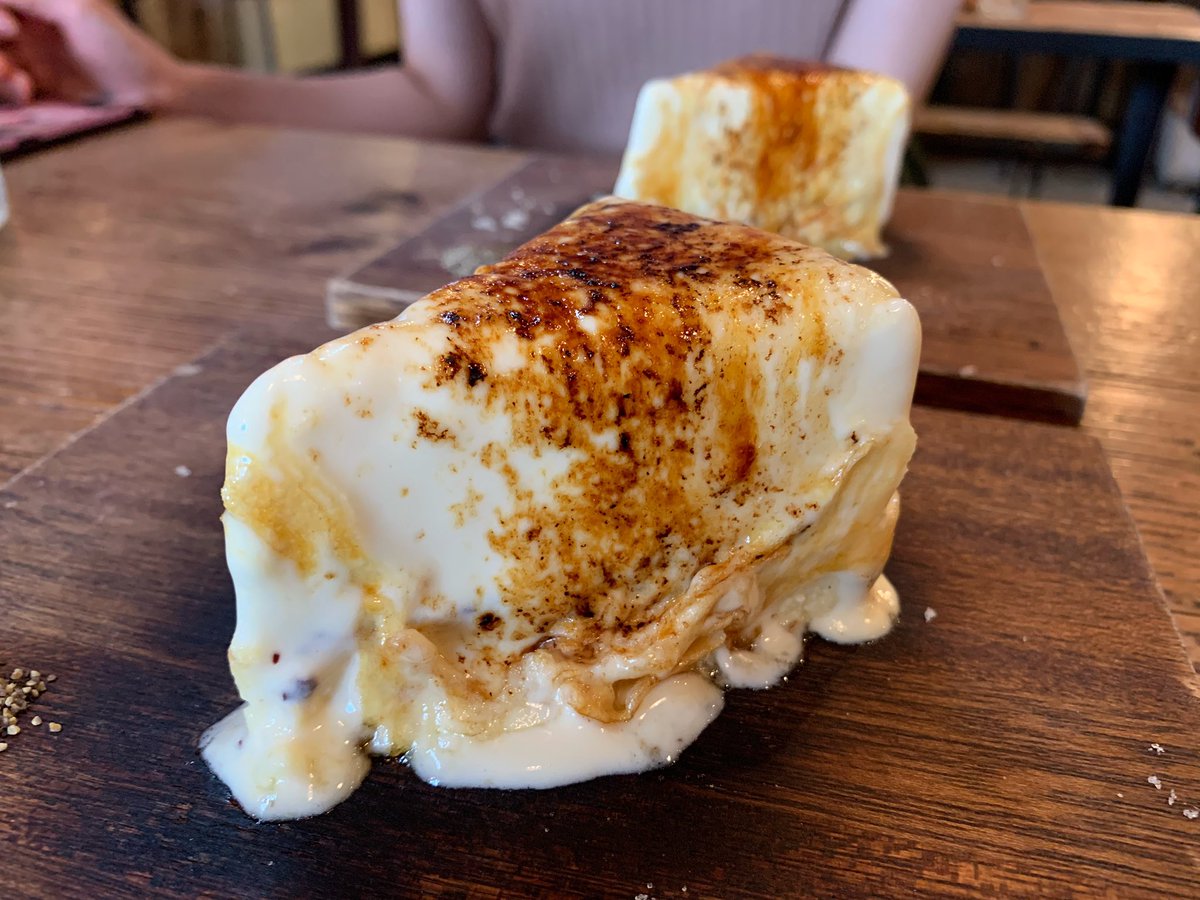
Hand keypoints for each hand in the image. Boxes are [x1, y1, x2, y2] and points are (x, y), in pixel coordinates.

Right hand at [0, 0, 179, 106]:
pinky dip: (10, 94)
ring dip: (0, 77)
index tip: (12, 30)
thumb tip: (1, 2)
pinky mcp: (42, 93)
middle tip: (10, 69)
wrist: (152, 90)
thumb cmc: (122, 45)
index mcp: (37, 7)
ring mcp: (33, 63)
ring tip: (22, 85)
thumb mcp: (77, 10)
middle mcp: (29, 33)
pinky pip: (11, 94)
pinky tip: (29, 93)